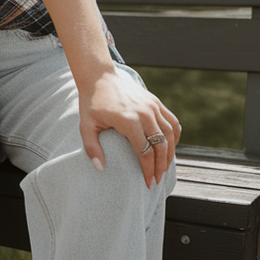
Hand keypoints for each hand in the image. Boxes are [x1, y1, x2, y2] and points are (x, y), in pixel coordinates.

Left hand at [79, 70, 180, 187]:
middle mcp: (144, 113)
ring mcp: (152, 106)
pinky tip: (170, 148)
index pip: (144, 151)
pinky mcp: (156, 102)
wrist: (100, 77)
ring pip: (170, 134)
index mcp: (128, 120)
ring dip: (170, 154)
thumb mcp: (86, 126)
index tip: (147, 183)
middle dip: (160, 166)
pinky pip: (172, 122)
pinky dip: (174, 137)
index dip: (147, 170)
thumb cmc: (92, 103)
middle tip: (157, 180)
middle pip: (160, 145)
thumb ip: (92, 148)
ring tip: (164, 168)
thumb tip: (100, 168)